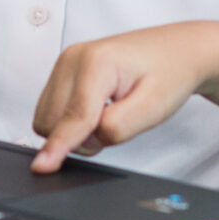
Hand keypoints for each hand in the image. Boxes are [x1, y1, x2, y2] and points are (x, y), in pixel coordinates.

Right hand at [30, 24, 218, 173]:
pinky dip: (71, 120)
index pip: (74, 117)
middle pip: (53, 122)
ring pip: (47, 119)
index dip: (60, 147)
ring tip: (110, 112)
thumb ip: (116, 128)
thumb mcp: (153, 108)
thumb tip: (81, 142)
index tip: (41, 168)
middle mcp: (74, 57)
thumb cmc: (169, 74)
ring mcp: (65, 62)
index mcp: (97, 62)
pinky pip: (51, 110)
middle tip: (118, 121)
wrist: (178, 51)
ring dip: (74, 130)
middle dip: (82, 137)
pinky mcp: (63, 70)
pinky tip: (98, 107)